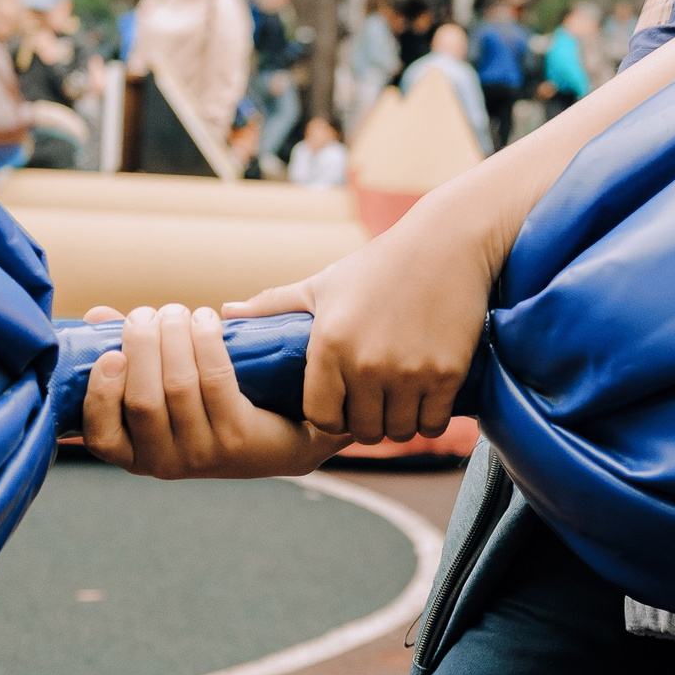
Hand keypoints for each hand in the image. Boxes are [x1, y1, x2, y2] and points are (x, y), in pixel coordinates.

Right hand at [77, 303, 347, 477]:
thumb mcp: (164, 387)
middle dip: (142, 347)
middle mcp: (165, 463)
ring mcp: (203, 453)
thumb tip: (96, 316)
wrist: (283, 437)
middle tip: (147, 314)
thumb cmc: (210, 405)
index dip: (101, 394)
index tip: (111, 353)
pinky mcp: (238, 436)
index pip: (102, 436)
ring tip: (176, 311)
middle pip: (143, 400)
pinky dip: (206, 343)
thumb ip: (128, 355)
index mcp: (136, 455)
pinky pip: (216, 381)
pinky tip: (206, 319)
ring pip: (179, 387)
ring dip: (175, 338)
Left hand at [225, 193, 500, 442]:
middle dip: (367, 425)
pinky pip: (433, 423)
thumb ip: (274, 305)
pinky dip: (429, 420)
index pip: (320, 417)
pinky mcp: (447, 373)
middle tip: (374, 410)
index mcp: (329, 345)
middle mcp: (366, 364)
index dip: (330, 417)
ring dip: (398, 426)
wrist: (448, 242)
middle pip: (362, 431)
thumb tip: (225, 313)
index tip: (341, 407)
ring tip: (400, 409)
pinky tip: (427, 404)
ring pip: (398, 432)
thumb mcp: (324, 283)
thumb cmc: (381, 263)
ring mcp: (408, 372)